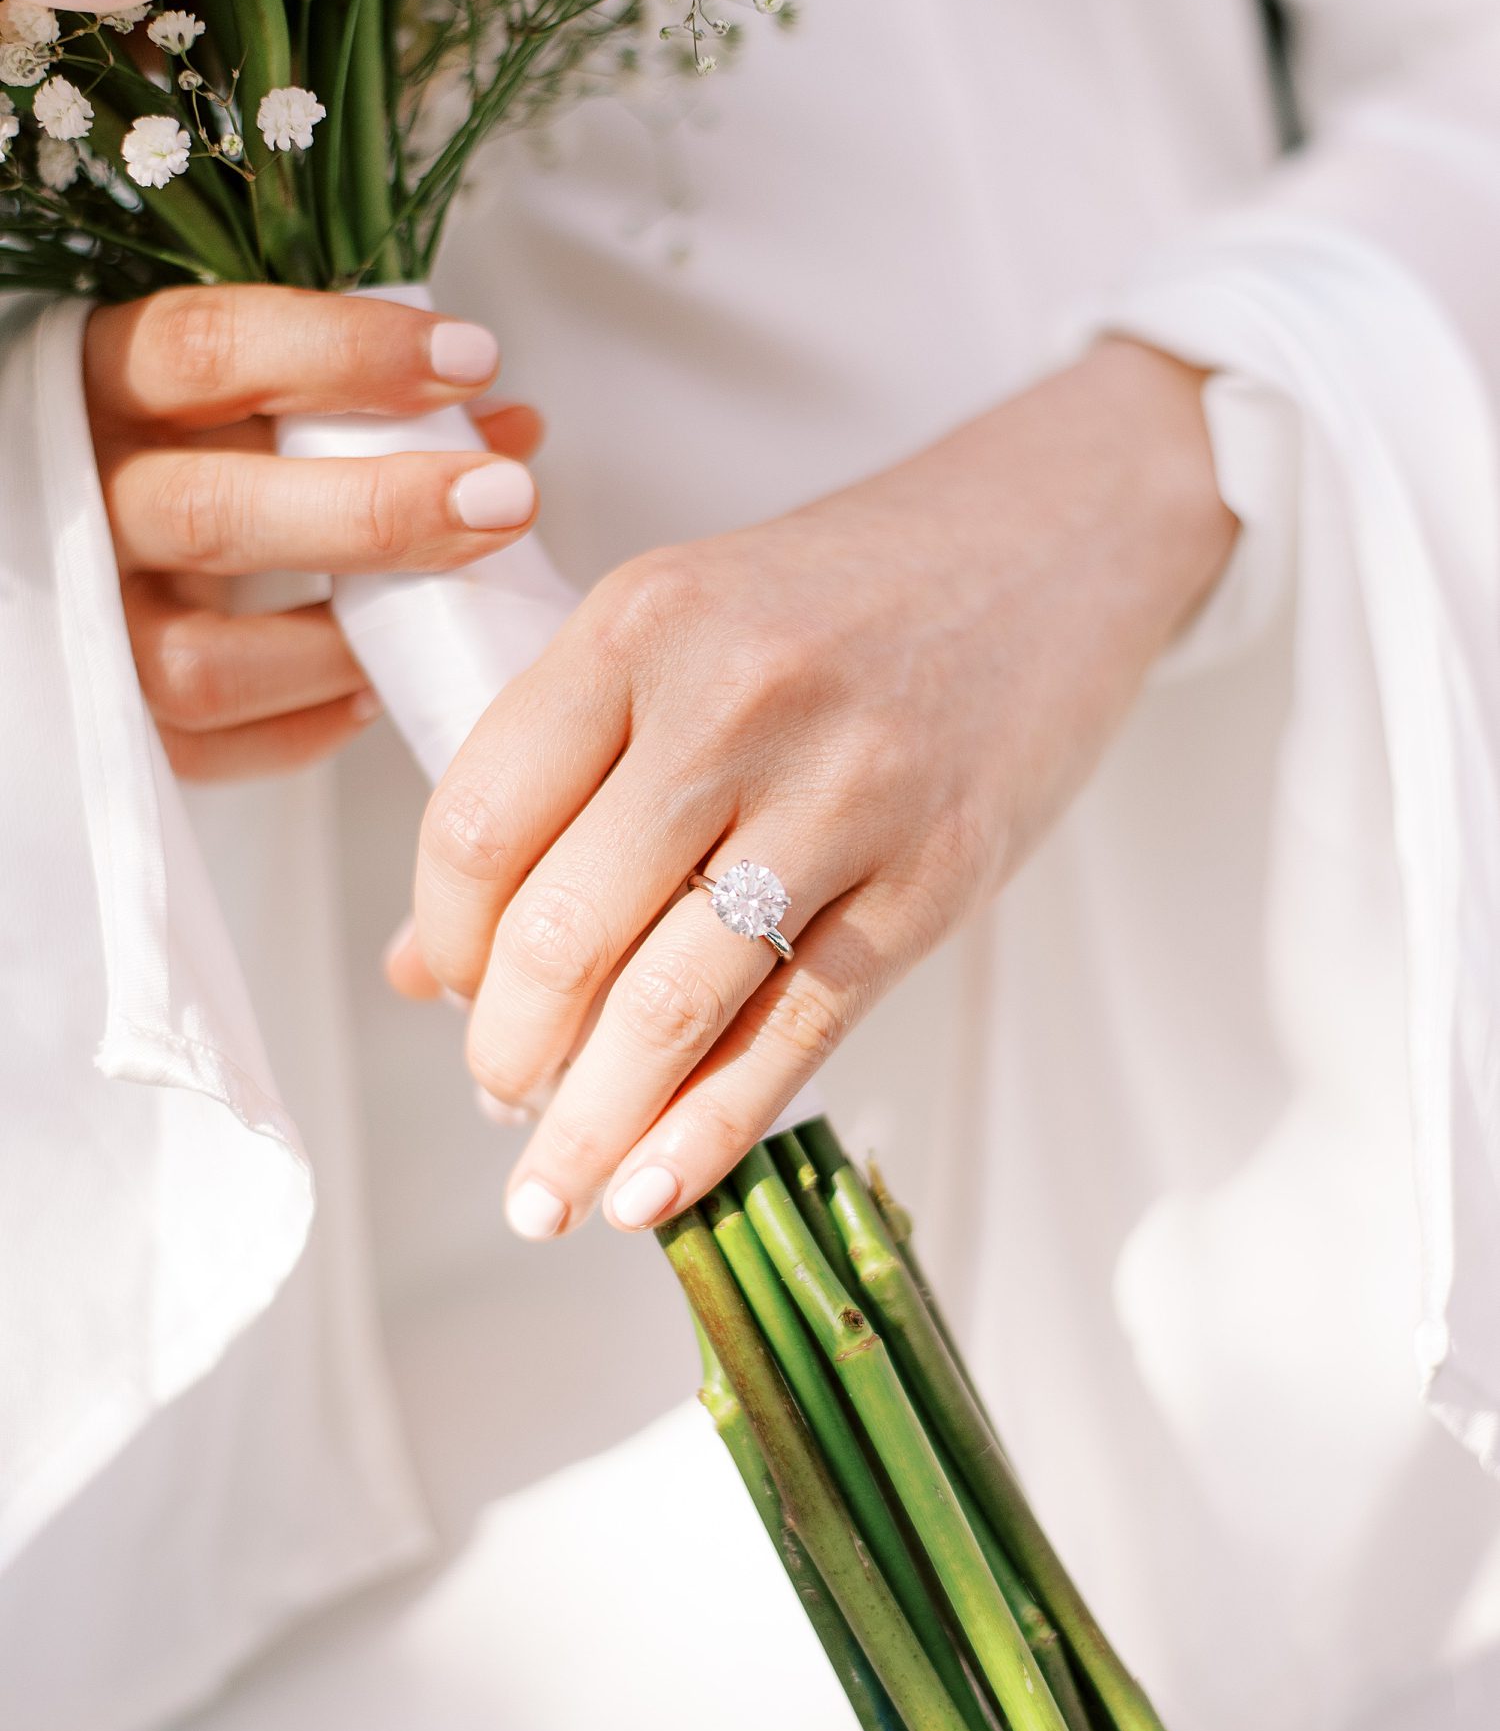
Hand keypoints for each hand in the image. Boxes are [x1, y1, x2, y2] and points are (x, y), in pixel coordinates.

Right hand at [86, 284, 542, 779]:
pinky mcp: (115, 721)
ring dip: (339, 646)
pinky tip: (376, 687)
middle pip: (214, 516)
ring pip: (202, 661)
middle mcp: (78, 506)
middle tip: (505, 496)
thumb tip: (511, 428)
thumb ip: (357, 403)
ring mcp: (88, 623)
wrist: (92, 553)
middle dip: (377, 510)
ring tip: (436, 617)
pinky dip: (307, 723)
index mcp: (105, 389)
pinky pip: (210, 749)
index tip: (472, 360)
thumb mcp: (244, 401)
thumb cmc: (199, 457)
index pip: (206, 350)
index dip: (342, 351)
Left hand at [398, 339, 1237, 1236]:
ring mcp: (845, 793)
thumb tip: (419, 964)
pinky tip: (650, 1192)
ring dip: (588, 1126)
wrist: (1053, 538)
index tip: (446, 987)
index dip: (441, 936)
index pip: (476, 821)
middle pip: (561, 931)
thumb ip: (550, 775)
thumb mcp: (680, 631)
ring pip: (670, 1004)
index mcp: (639, 623)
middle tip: (496, 1097)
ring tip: (548, 1190)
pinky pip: (799, 1033)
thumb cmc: (844, 595)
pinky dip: (709, 1133)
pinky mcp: (937, 876)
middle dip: (503, 1053)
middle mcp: (732, 702)